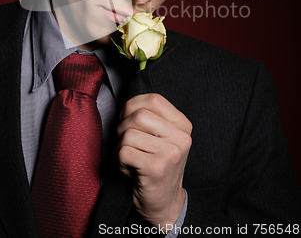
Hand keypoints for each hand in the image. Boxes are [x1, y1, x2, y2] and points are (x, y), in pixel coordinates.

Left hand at [117, 93, 191, 227]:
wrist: (164, 202)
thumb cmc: (156, 164)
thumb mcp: (161, 137)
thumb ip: (150, 117)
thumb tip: (126, 106)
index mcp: (183, 125)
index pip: (153, 99)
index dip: (133, 105)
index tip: (127, 117)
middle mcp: (181, 137)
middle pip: (139, 114)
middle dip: (123, 126)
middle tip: (125, 141)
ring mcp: (171, 153)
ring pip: (129, 133)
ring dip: (120, 146)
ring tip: (130, 157)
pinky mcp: (157, 169)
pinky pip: (124, 152)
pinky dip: (119, 160)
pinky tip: (130, 168)